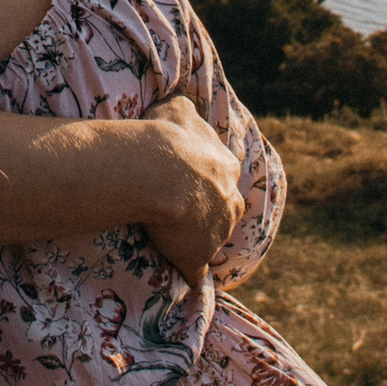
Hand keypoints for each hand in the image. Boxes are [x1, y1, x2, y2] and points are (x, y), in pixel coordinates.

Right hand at [132, 90, 242, 278]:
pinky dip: (188, 273)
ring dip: (199, 241)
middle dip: (210, 211)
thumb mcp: (179, 109)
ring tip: (175, 240)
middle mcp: (230, 201)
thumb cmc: (165, 136)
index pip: (221, 175)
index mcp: (227, 167)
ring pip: (214, 240)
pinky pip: (194, 271)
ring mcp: (217, 233)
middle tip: (184, 212)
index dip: (204, 179)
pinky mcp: (198, 258)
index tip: (188, 181)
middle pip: (226, 210)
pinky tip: (178, 279)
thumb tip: (184, 107)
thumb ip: (187, 113)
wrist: (156, 171)